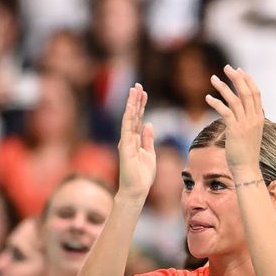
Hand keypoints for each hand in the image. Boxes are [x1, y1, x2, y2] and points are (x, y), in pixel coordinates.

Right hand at [117, 84, 156, 200]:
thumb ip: (148, 139)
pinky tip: (131, 106)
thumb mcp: (150, 154)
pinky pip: (127, 128)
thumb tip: (149, 124)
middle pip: (133, 115)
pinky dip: (129, 116)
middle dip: (136, 100)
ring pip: (129, 118)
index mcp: (135, 140)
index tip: (143, 92)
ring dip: (132, 104)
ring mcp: (126, 142)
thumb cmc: (143, 176)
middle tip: (138, 85)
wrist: (137, 191)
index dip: (141, 105)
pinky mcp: (125, 147)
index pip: (138, 119)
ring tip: (134, 89)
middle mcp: (129, 138)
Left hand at [205, 65, 265, 177]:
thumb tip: (240, 113)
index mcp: (260, 118)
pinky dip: (216, 102)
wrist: (247, 169)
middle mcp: (254, 118)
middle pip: (247, 92)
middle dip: (236, 77)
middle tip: (226, 67)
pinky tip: (207, 98)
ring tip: (213, 78)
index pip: (256, 93)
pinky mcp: (234, 130)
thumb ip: (249, 120)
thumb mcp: (251, 133)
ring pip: (235, 99)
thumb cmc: (246, 153)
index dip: (248, 80)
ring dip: (223, 87)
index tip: (239, 70)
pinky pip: (225, 111)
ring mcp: (245, 124)